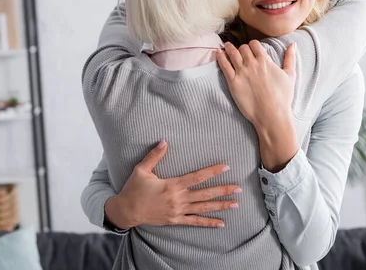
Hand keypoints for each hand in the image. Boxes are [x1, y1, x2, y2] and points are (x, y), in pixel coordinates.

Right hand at [105, 140, 241, 228]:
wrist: (126, 211)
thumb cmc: (134, 189)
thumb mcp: (142, 169)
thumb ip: (154, 155)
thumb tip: (164, 141)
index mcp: (173, 185)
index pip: (197, 177)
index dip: (212, 171)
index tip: (225, 167)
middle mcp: (178, 199)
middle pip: (205, 194)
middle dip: (223, 190)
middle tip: (239, 188)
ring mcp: (178, 211)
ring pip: (203, 208)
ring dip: (220, 206)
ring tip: (235, 204)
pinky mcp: (175, 220)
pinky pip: (195, 222)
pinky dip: (208, 223)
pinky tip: (221, 223)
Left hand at [217, 41, 298, 171]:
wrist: (272, 114)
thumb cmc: (282, 97)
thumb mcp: (290, 75)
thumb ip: (290, 58)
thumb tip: (292, 44)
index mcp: (265, 61)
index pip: (255, 44)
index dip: (252, 45)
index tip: (251, 48)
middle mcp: (252, 64)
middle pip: (243, 48)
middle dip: (241, 48)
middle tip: (239, 50)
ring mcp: (241, 72)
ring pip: (232, 53)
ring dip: (229, 48)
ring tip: (226, 46)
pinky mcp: (233, 82)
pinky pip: (224, 65)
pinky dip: (220, 57)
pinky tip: (218, 53)